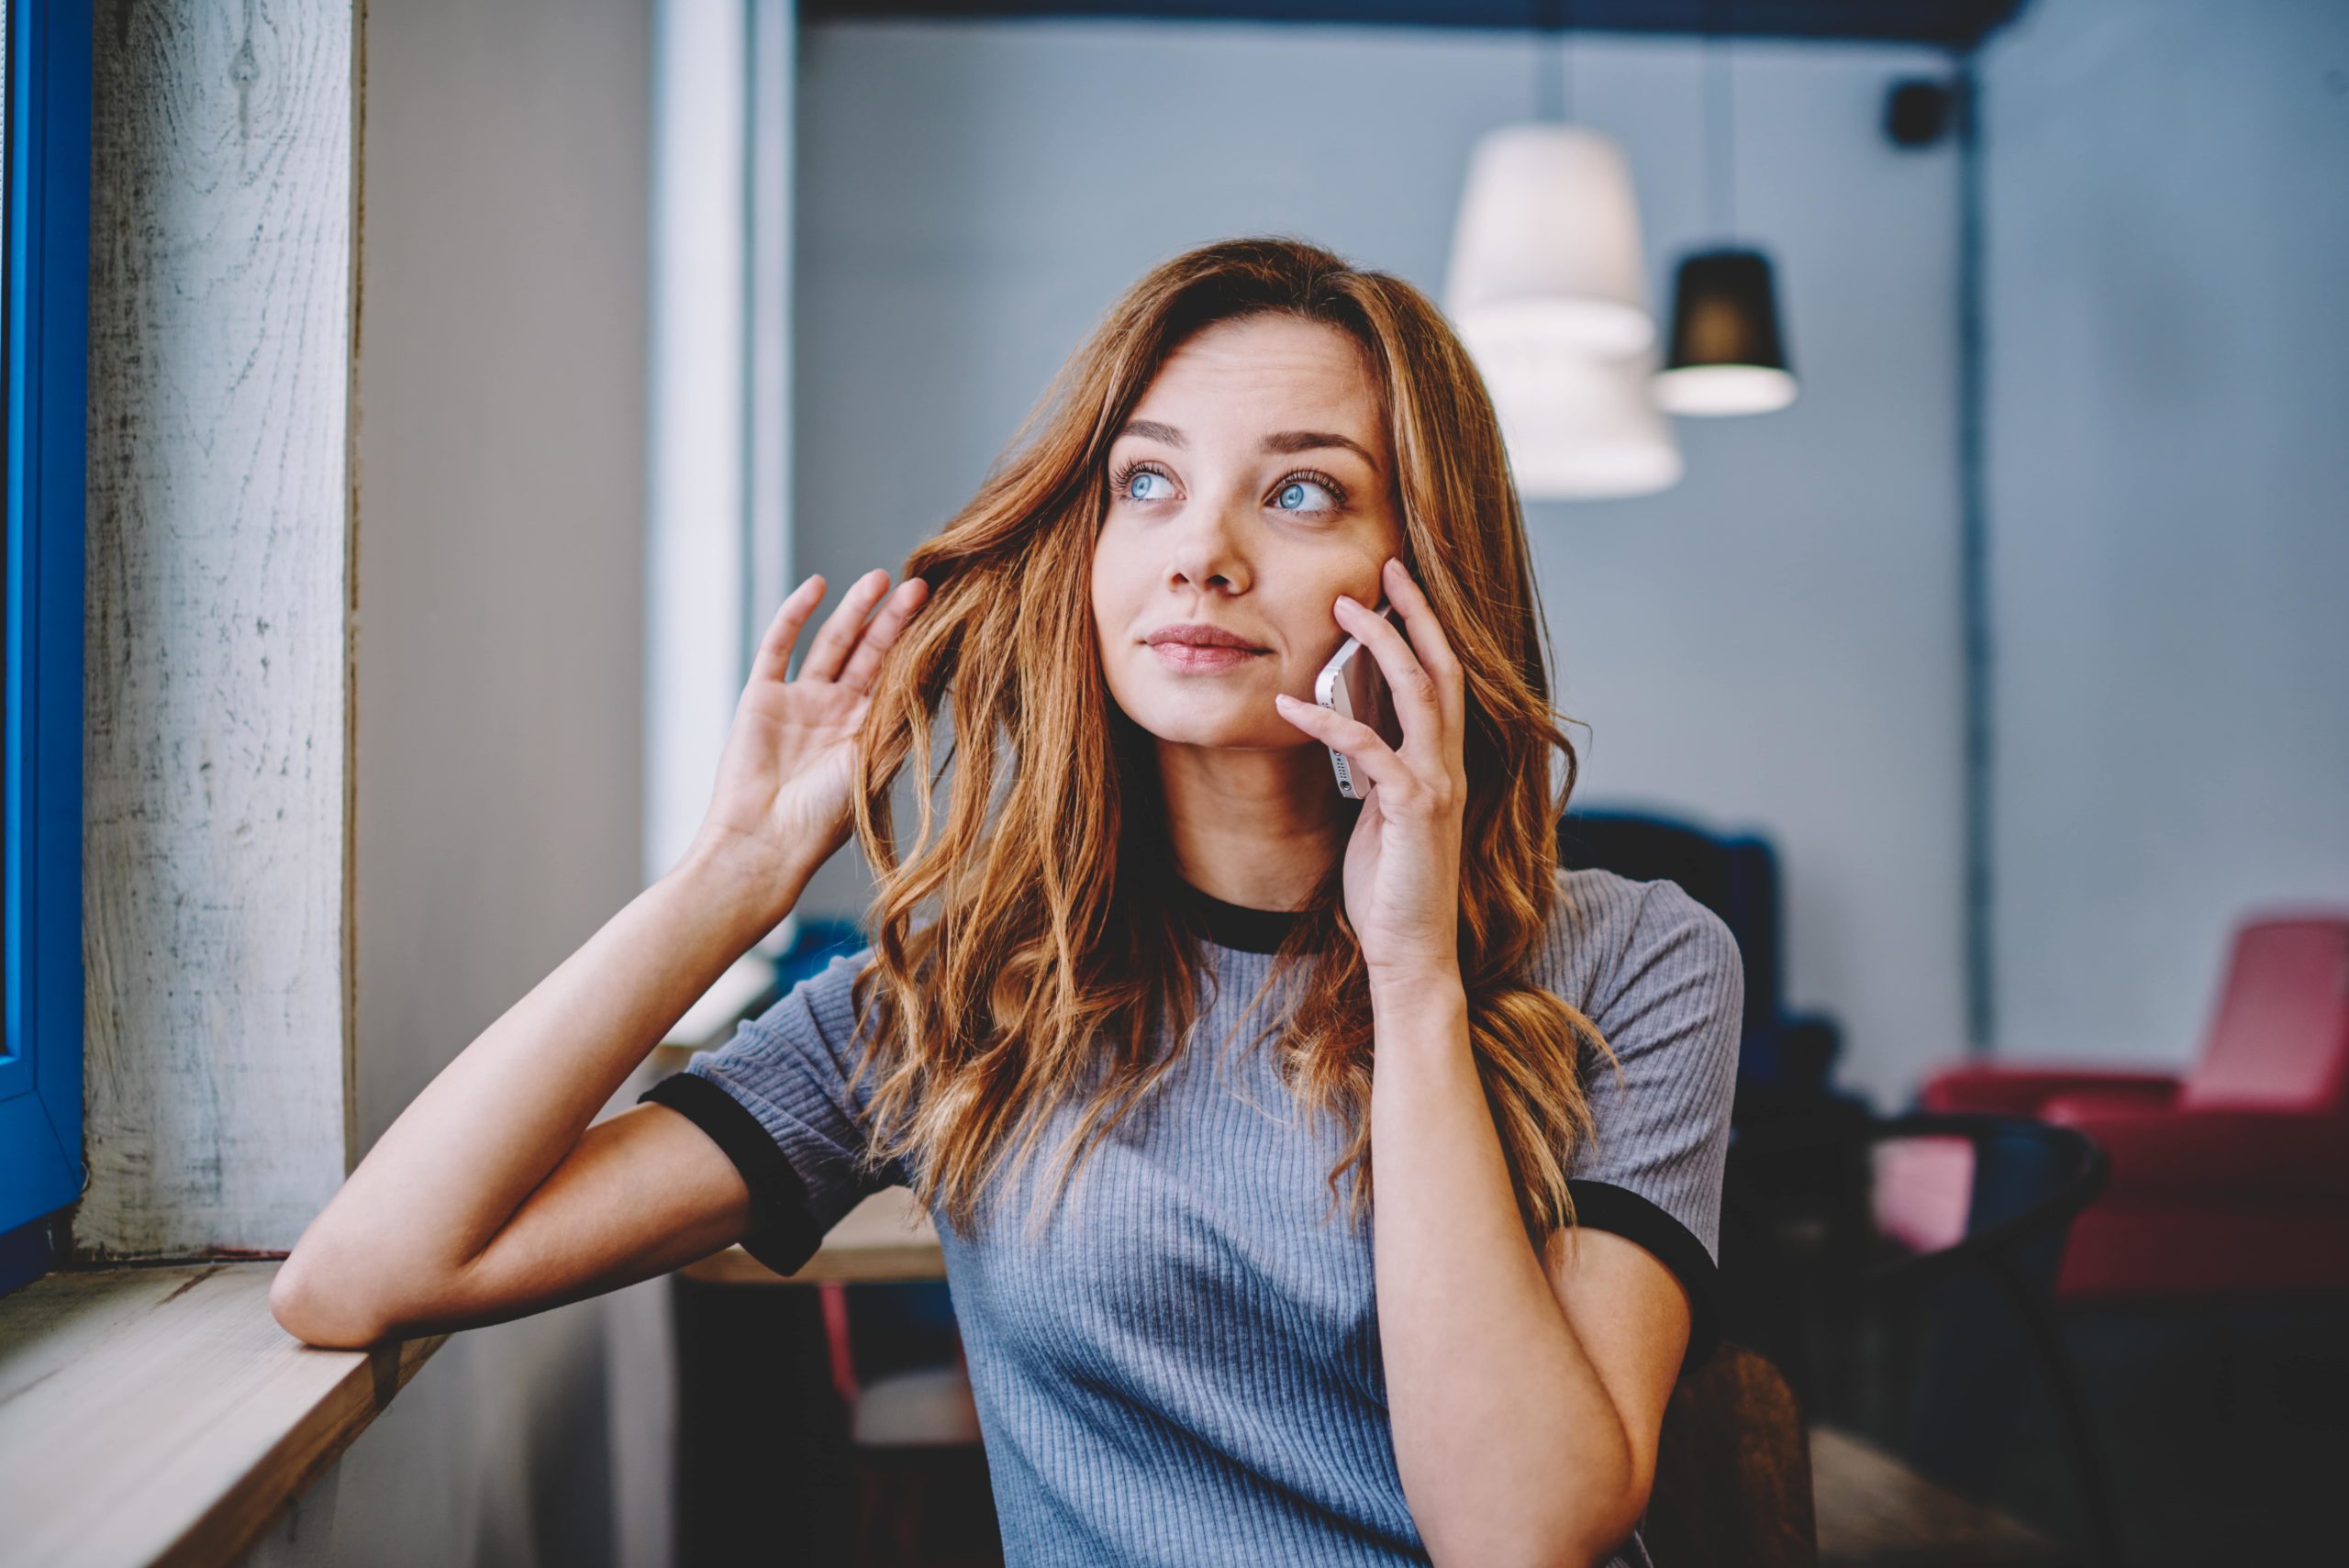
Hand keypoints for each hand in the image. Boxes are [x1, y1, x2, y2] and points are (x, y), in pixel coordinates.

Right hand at [686, 568, 928, 883]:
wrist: (765, 840)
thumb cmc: (825, 818)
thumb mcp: (875, 764)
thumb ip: (900, 719)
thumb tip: (944, 676)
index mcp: (869, 732)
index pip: (898, 676)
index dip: (918, 645)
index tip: (946, 614)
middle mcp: (836, 712)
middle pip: (869, 653)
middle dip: (893, 620)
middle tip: (920, 586)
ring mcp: (799, 702)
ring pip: (832, 643)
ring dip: (854, 610)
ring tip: (880, 578)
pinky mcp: (762, 696)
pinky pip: (779, 646)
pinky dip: (796, 614)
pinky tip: (818, 586)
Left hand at [1272, 556, 1467, 987]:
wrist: (1412, 952)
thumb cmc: (1391, 885)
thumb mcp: (1381, 811)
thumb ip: (1375, 766)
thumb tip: (1347, 720)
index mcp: (1443, 762)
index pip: (1444, 677)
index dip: (1424, 627)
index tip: (1395, 584)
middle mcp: (1450, 765)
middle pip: (1443, 667)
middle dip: (1414, 613)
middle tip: (1384, 566)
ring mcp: (1437, 785)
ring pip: (1419, 693)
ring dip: (1381, 645)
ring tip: (1345, 608)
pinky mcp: (1415, 812)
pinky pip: (1369, 750)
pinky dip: (1329, 720)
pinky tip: (1289, 703)